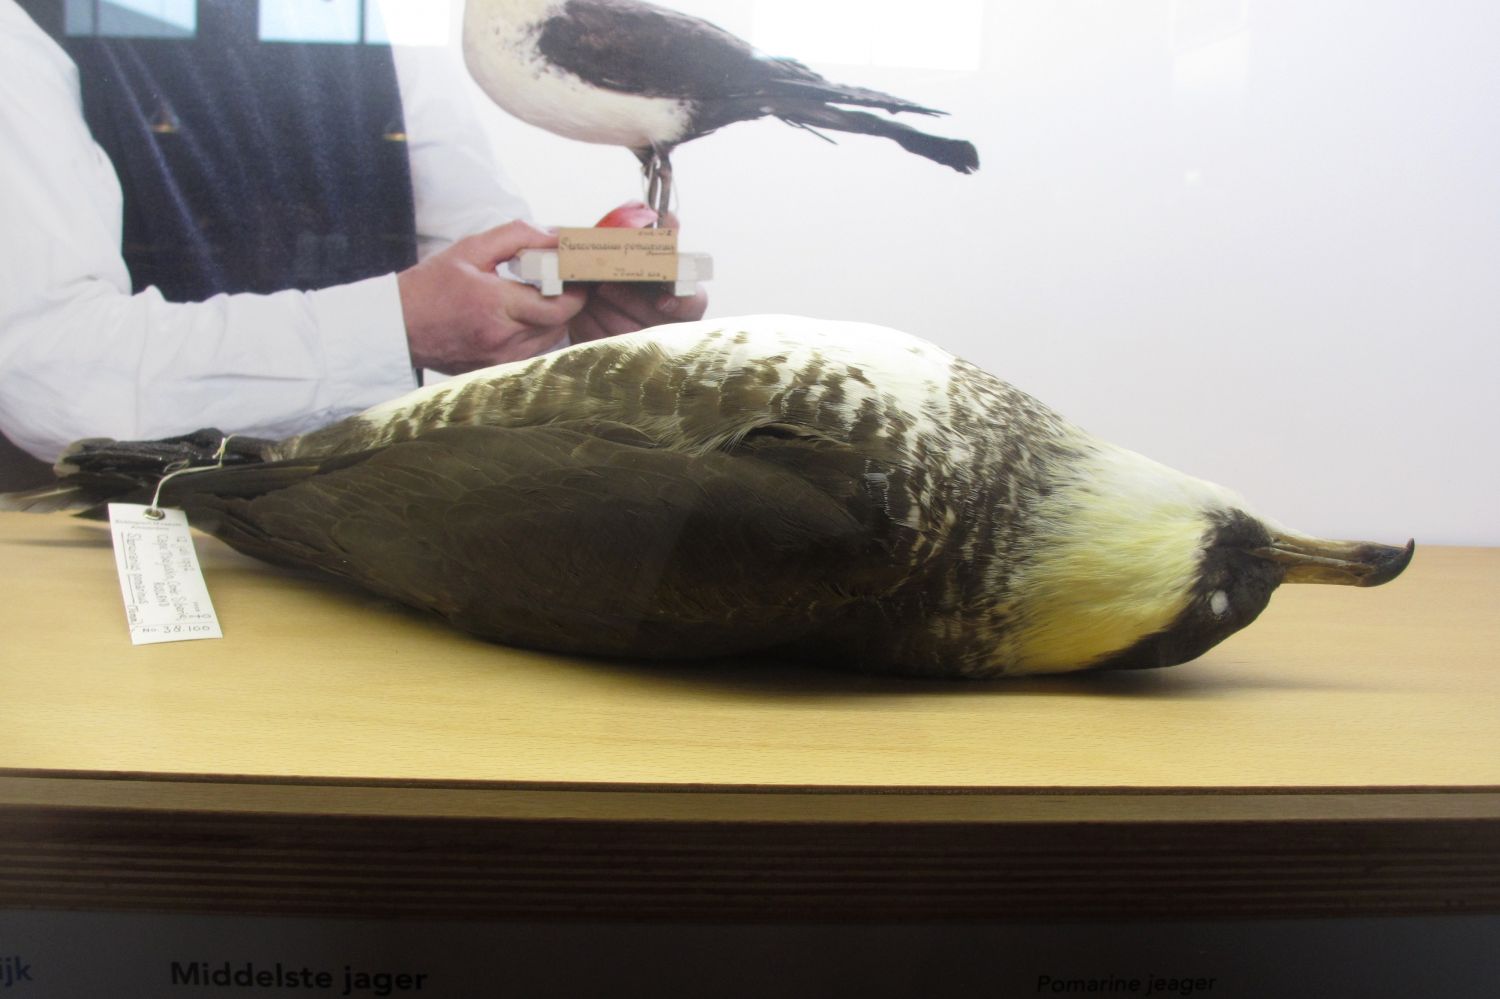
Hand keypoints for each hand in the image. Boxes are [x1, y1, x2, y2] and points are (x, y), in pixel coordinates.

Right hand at [397, 221, 586, 372]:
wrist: (399, 327)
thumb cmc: (431, 285)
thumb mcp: (470, 249)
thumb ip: (516, 236)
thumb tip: (554, 235)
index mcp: (496, 304)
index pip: (559, 306)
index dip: (576, 291)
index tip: (576, 275)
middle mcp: (502, 337)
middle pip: (559, 324)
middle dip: (568, 302)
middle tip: (563, 282)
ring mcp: (500, 358)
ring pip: (550, 339)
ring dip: (553, 318)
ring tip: (541, 297)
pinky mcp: (496, 369)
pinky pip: (532, 351)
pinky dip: (536, 333)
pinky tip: (523, 316)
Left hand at [568, 210, 707, 342]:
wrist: (599, 299)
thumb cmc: (629, 274)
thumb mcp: (642, 251)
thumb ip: (657, 235)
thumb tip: (668, 216)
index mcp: (683, 299)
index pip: (693, 304)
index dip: (679, 302)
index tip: (661, 300)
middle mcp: (670, 327)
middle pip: (654, 320)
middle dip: (627, 301)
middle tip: (604, 285)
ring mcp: (645, 346)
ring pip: (627, 334)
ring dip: (604, 311)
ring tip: (588, 294)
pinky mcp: (617, 355)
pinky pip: (604, 343)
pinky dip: (589, 324)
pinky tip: (580, 309)